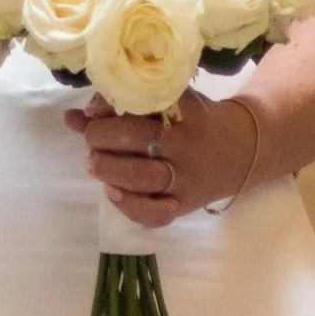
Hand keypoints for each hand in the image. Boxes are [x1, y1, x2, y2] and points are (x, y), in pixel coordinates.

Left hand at [65, 88, 264, 231]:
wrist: (242, 151)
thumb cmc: (194, 122)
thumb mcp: (168, 105)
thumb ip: (122, 109)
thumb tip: (72, 117)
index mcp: (185, 110)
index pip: (141, 101)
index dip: (107, 105)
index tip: (92, 109)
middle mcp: (186, 143)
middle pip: (135, 138)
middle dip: (100, 136)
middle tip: (92, 137)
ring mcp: (186, 177)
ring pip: (141, 177)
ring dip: (107, 169)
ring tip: (94, 162)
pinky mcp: (184, 205)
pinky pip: (153, 214)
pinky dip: (128, 206)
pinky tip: (112, 192)